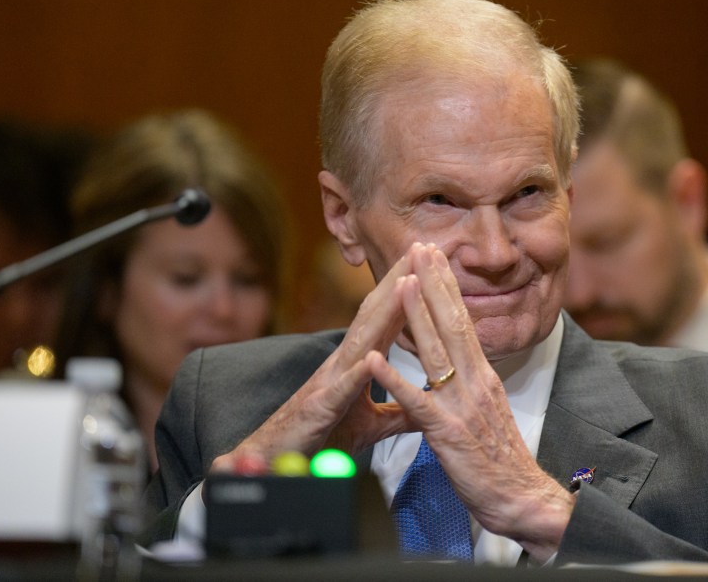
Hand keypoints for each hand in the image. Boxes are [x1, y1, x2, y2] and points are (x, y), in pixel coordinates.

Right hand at [212, 252, 416, 472]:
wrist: (276, 459)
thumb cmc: (321, 435)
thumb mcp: (372, 424)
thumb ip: (400, 411)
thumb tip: (429, 405)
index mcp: (358, 363)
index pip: (387, 319)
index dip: (409, 290)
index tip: (432, 262)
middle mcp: (343, 363)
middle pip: (374, 314)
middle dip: (398, 280)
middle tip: (421, 248)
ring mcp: (330, 382)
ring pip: (361, 339)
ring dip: (383, 310)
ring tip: (406, 282)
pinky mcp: (320, 409)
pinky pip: (341, 389)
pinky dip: (358, 373)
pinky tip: (374, 359)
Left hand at [368, 244, 574, 561]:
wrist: (521, 500)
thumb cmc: (501, 463)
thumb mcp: (486, 414)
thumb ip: (471, 386)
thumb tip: (462, 366)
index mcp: (484, 377)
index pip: (464, 323)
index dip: (448, 288)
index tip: (436, 258)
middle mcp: (476, 383)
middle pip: (454, 324)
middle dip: (435, 284)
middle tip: (421, 248)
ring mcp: (462, 405)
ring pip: (437, 352)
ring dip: (418, 315)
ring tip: (403, 282)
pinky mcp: (447, 433)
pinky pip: (416, 402)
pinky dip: (394, 379)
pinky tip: (374, 360)